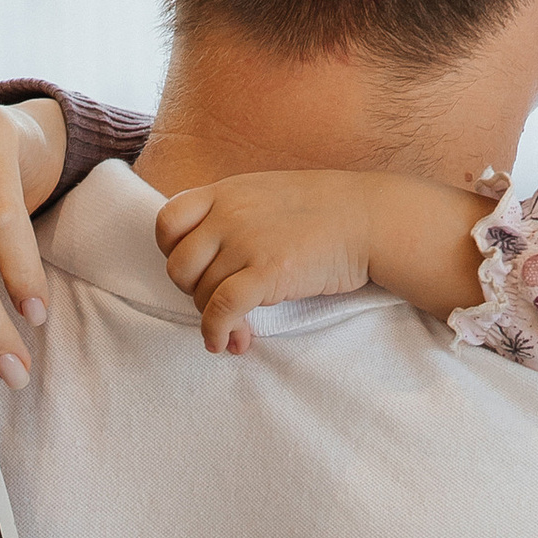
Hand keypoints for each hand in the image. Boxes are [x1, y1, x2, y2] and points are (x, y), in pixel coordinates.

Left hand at [158, 168, 492, 349]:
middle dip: (195, 294)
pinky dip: (216, 333)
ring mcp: (246, 242)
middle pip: (180, 268)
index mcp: (226, 193)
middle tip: (223, 305)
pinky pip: (221, 311)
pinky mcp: (267, 272)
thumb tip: (212, 258)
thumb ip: (234, 215)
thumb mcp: (267, 195)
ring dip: (213, 320)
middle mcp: (229, 214)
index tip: (196, 271)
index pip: (167, 223)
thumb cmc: (324, 212)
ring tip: (236, 332)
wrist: (369, 218)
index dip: (171, 254)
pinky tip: (227, 344)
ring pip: (202, 294)